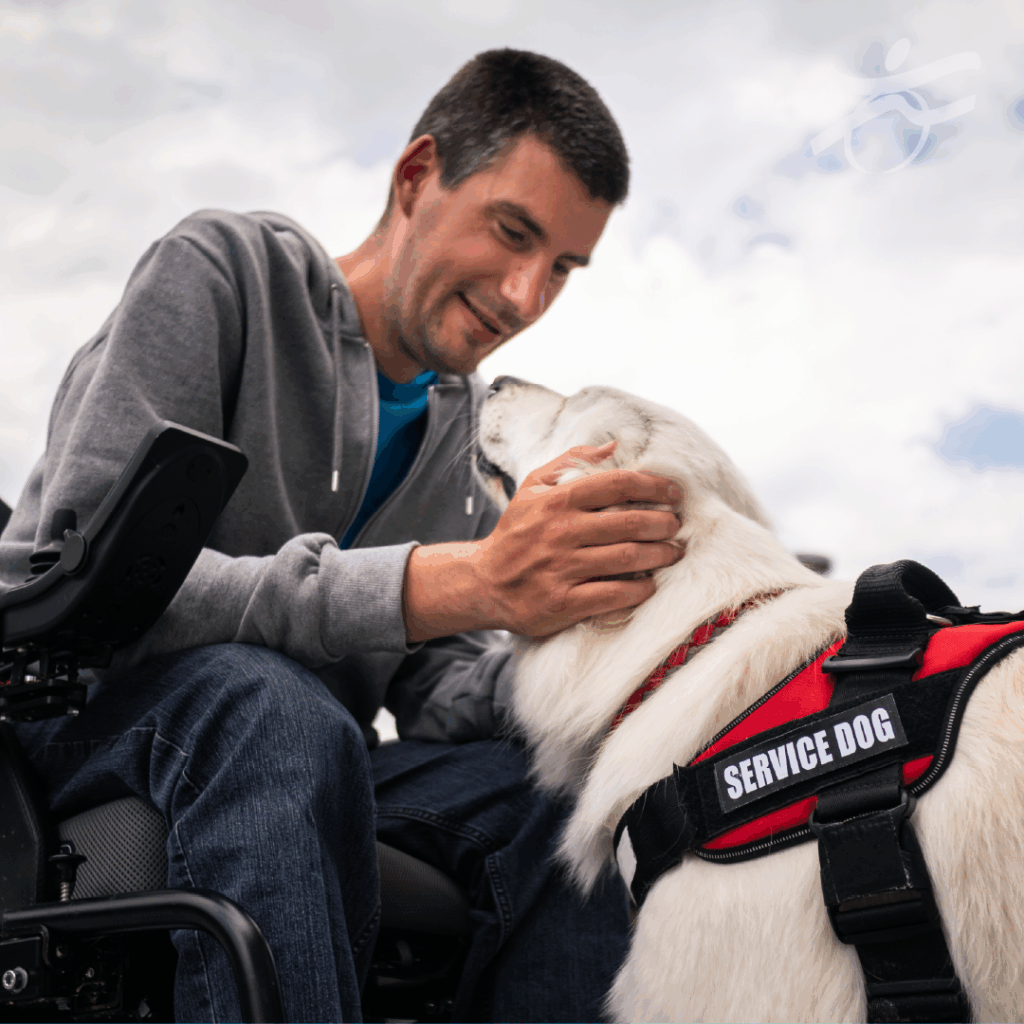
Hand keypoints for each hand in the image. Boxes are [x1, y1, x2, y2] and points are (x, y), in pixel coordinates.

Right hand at [403, 442, 682, 640]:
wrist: (483, 583)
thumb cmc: (515, 532)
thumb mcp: (533, 488)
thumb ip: (571, 462)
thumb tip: (613, 445)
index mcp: (556, 501)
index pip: (617, 485)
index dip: (653, 486)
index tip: (673, 493)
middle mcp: (560, 533)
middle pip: (628, 523)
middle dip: (662, 523)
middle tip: (675, 526)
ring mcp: (561, 569)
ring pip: (626, 558)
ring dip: (658, 555)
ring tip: (671, 552)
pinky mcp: (563, 603)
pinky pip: (613, 594)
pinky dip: (638, 589)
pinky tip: (649, 584)